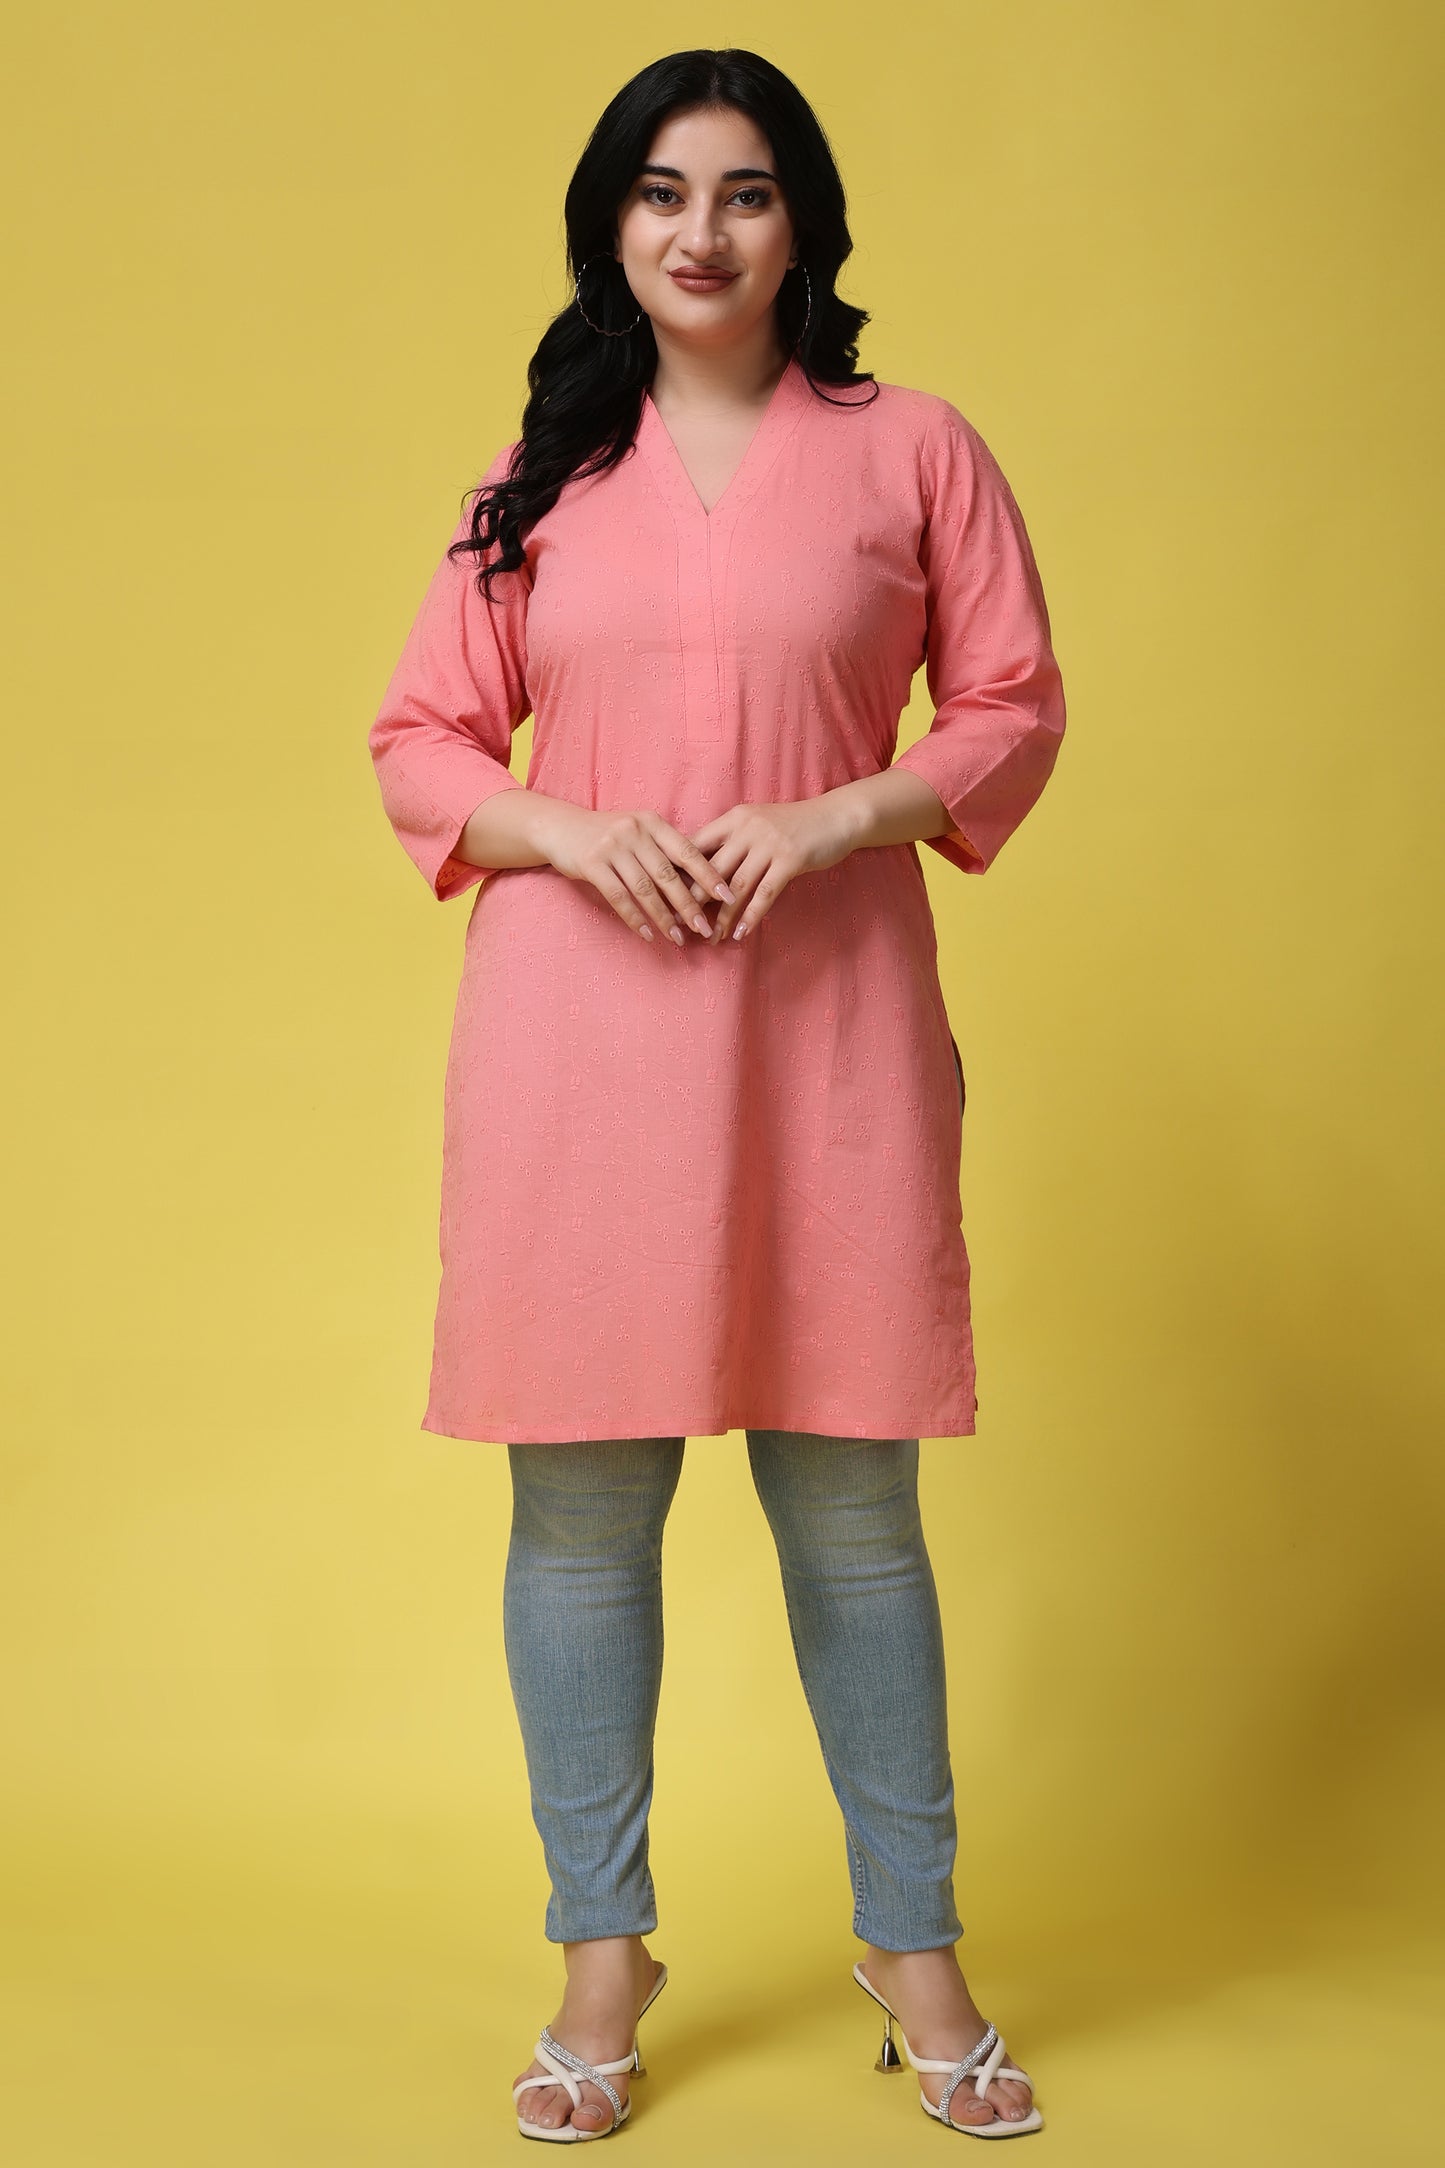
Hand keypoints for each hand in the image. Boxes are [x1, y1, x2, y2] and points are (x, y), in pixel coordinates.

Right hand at [537, 803, 736, 945]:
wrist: (560, 827)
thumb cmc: (607, 835)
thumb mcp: (638, 832)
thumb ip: (663, 851)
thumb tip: (700, 883)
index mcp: (652, 822)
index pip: (688, 851)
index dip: (709, 875)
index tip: (728, 896)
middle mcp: (635, 831)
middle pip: (669, 874)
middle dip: (690, 904)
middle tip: (706, 928)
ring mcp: (612, 847)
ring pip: (645, 889)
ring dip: (664, 918)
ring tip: (679, 938)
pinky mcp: (592, 863)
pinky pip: (619, 897)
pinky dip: (635, 918)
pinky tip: (648, 934)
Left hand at [687, 795, 861, 942]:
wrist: (836, 817)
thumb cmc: (794, 825)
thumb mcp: (757, 824)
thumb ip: (731, 841)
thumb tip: (699, 869)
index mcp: (734, 818)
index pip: (696, 845)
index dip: (678, 872)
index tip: (663, 897)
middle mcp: (747, 828)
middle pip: (711, 868)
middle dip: (693, 900)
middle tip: (679, 924)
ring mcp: (769, 844)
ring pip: (736, 886)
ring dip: (722, 916)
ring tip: (711, 937)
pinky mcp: (790, 860)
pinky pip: (765, 893)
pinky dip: (750, 916)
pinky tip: (740, 933)